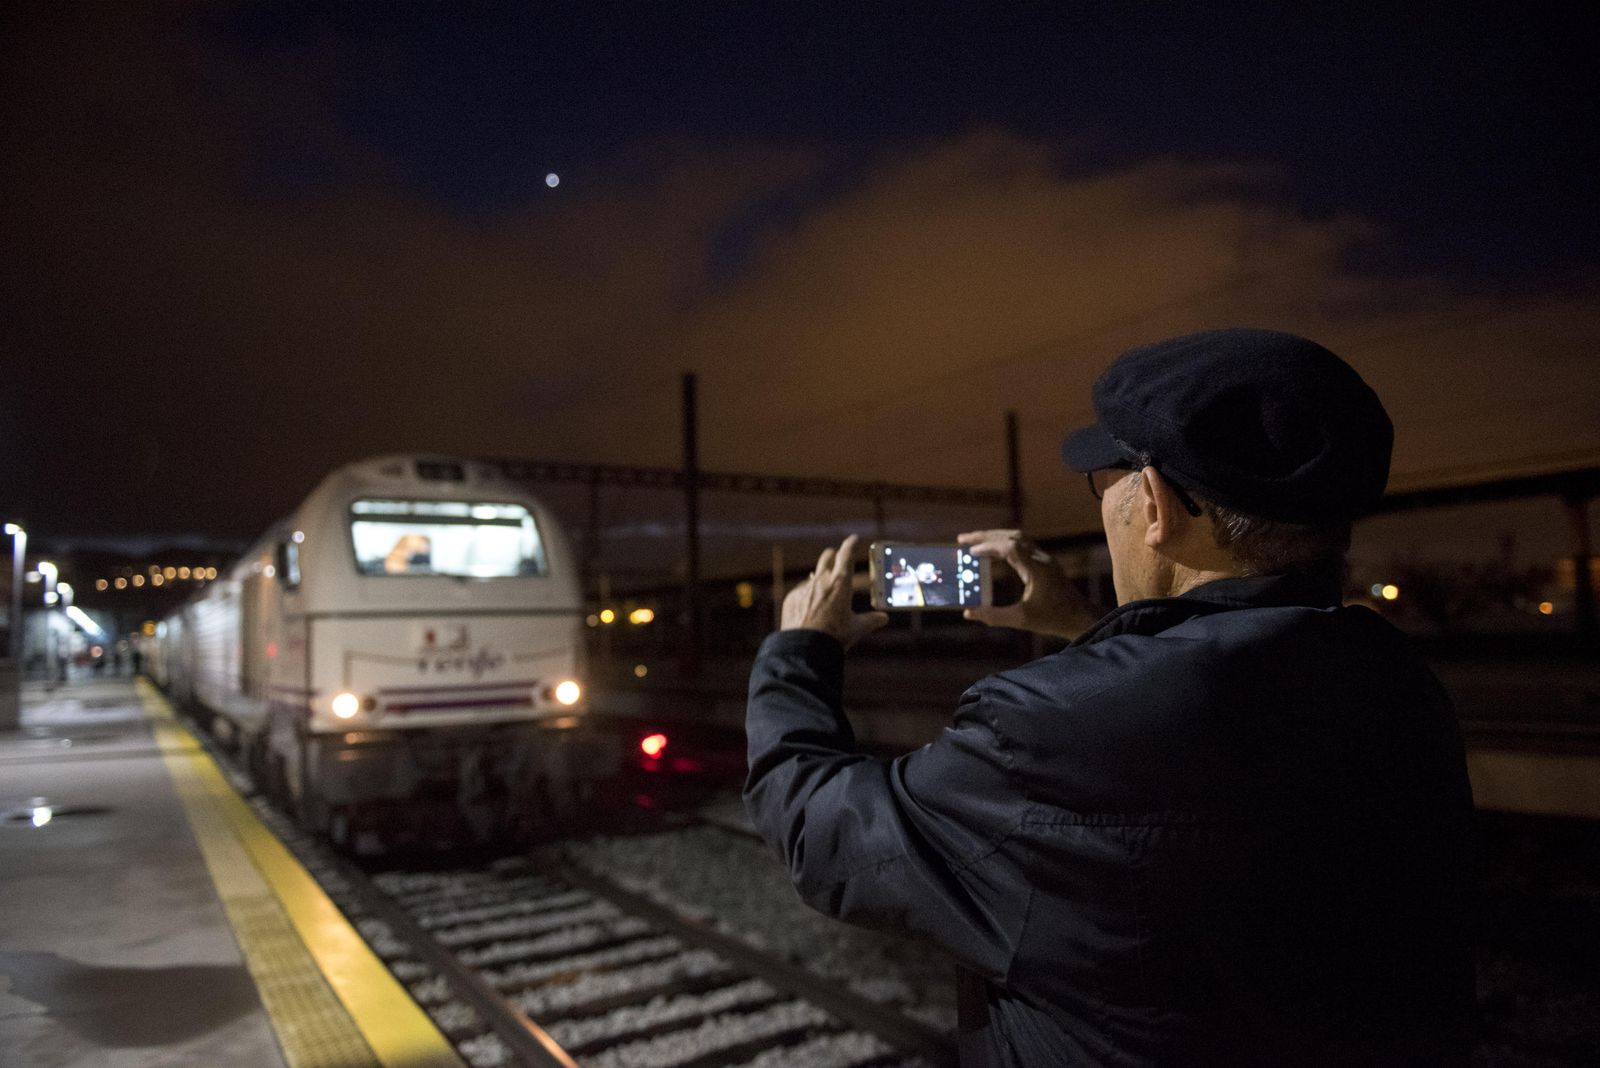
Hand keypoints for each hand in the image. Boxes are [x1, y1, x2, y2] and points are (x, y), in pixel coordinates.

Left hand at [780, 534, 888, 649]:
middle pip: (827, 557)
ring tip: (825, 584)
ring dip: (821, 576)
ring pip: (814, 574)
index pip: (846, 554)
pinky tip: (810, 606)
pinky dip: (808, 594)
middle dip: (834, 556)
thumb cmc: (833, 637)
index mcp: (841, 583)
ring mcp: (805, 589)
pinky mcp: (792, 598)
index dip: (850, 544)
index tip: (853, 539)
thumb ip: (871, 621)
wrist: (804, 648)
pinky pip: (802, 590)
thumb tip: (884, 618)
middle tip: (837, 557)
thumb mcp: (856, 629)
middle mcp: (822, 581)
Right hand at [957, 529, 1097, 639]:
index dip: (988, 547)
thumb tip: (968, 613)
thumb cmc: (1053, 619)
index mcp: (1036, 569)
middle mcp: (1041, 559)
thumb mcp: (1021, 620)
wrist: (1080, 617)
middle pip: (1012, 537)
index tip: (970, 552)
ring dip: (995, 537)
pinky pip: (1023, 545)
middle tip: (962, 539)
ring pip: (1018, 538)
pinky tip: (993, 552)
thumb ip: (994, 616)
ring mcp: (1045, 559)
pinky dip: (1005, 544)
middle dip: (985, 536)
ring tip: (974, 542)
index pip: (1010, 548)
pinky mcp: (1045, 563)